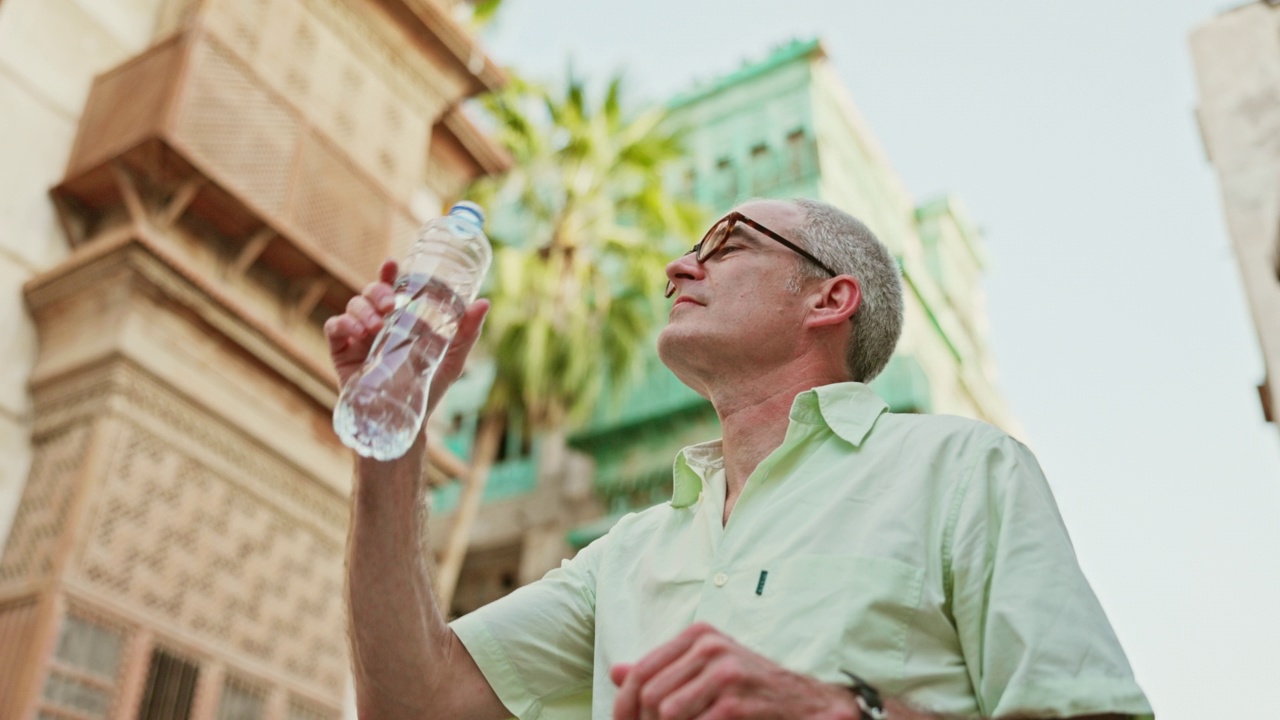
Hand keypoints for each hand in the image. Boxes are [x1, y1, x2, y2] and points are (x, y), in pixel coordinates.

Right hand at [323, 259, 489, 408]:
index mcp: (400, 320)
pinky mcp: (341, 353)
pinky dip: (343, 324)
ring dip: (363, 309)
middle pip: (370, 293)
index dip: (389, 273)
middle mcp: (378, 324)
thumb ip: (467, 333)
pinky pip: (334, 328)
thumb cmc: (428, 390)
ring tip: (376, 326)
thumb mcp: (452, 360)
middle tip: (391, 304)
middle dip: (378, 291)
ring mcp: (358, 337)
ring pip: (352, 306)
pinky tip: (357, 333)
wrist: (404, 424)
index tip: (393, 264)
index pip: (392, 288)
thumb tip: (484, 302)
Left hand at [610, 623, 858, 719]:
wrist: (805, 702)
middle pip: (649, 693)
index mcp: (698, 635)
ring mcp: (725, 672)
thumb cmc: (749, 688)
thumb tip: (616, 673)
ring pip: (665, 711)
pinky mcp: (736, 702)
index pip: (642, 670)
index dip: (625, 704)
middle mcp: (710, 646)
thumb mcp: (706, 669)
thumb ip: (662, 670)